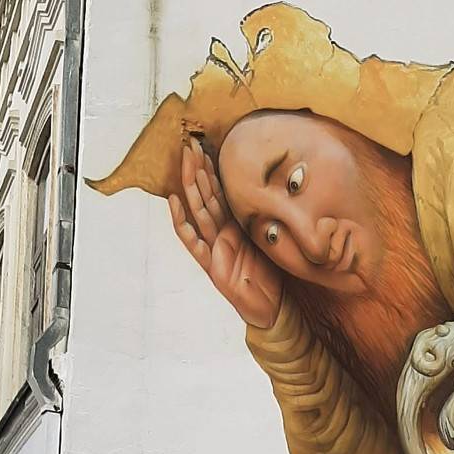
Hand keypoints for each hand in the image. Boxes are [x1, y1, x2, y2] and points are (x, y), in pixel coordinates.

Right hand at [167, 139, 282, 328]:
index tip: (207, 146)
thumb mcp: (270, 241)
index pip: (220, 194)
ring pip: (200, 211)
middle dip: (198, 170)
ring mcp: (214, 249)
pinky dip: (182, 223)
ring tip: (186, 161)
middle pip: (206, 197)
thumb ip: (264, 219)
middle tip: (191, 143)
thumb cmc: (270, 277)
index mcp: (234, 228)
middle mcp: (220, 235)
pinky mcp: (212, 266)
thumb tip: (279, 191)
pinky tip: (174, 203)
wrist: (272, 310)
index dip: (212, 172)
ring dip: (192, 185)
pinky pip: (194, 242)